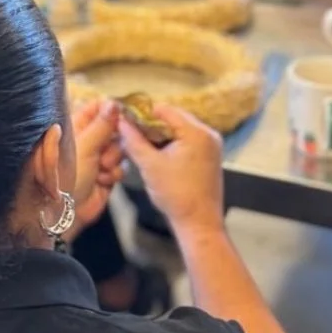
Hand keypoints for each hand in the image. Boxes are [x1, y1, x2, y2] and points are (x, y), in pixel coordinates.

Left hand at [69, 99, 122, 233]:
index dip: (111, 110)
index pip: (96, 108)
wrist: (64, 212)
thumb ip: (102, 125)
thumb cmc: (65, 175)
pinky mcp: (105, 175)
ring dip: (113, 159)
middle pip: (113, 128)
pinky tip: (103, 181)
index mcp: (76, 127)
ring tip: (102, 168)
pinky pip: (119, 168)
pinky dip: (113, 174)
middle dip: (114, 140)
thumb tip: (114, 103)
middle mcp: (87, 140)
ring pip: (119, 148)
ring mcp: (96, 158)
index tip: (122, 115)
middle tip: (107, 149)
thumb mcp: (84, 146)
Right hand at [118, 104, 223, 236]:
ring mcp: (211, 146)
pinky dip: (171, 144)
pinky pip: (187, 141)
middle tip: (131, 133)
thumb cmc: (176, 195)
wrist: (198, 223)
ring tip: (141, 144)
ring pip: (179, 130)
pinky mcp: (209, 157)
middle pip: (174, 118)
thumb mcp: (150, 165)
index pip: (166, 110)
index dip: (143, 113)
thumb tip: (120, 122)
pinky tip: (157, 154)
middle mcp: (208, 134)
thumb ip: (134, 140)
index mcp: (196, 132)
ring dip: (160, 135)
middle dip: (151, 124)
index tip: (126, 119)